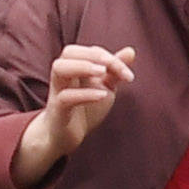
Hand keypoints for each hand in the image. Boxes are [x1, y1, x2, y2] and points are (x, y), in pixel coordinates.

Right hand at [17, 43, 136, 185]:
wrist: (67, 138)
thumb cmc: (85, 109)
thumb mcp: (104, 88)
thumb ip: (115, 71)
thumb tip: (130, 50)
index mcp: (76, 67)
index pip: (91, 51)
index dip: (110, 58)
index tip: (128, 75)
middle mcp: (64, 76)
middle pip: (69, 52)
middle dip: (92, 55)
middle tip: (110, 65)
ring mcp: (58, 91)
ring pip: (59, 68)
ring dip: (82, 66)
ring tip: (102, 72)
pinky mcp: (57, 110)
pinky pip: (65, 97)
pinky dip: (84, 94)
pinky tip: (101, 96)